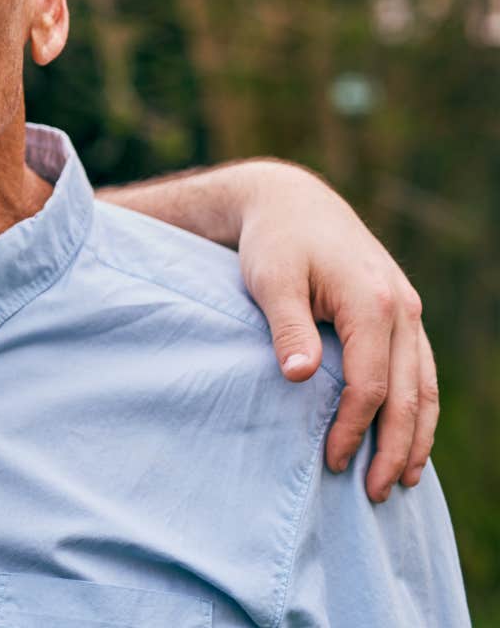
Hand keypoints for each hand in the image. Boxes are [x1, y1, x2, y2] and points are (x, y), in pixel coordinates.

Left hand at [235, 161, 435, 501]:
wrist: (292, 203)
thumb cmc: (274, 243)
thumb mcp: (270, 280)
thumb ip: (287, 328)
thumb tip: (301, 378)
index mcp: (372, 303)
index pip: (371, 385)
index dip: (352, 429)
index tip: (330, 462)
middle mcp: (402, 309)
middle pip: (408, 395)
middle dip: (395, 448)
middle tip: (378, 493)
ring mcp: (409, 311)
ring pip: (425, 386)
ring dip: (417, 436)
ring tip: (404, 479)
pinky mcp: (403, 314)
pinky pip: (420, 370)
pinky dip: (419, 408)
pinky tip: (410, 437)